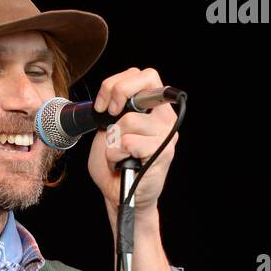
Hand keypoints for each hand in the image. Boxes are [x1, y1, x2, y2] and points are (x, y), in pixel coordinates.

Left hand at [86, 66, 176, 214]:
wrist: (118, 194)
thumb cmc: (114, 164)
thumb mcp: (107, 129)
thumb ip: (114, 109)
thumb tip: (114, 98)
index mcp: (153, 108)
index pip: (144, 75)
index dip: (117, 83)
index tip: (103, 106)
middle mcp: (164, 117)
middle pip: (144, 83)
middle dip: (117, 93)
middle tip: (109, 117)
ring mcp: (166, 133)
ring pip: (129, 120)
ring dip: (112, 140)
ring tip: (118, 154)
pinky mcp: (164, 151)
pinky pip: (129, 142)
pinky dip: (116, 154)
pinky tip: (122, 162)